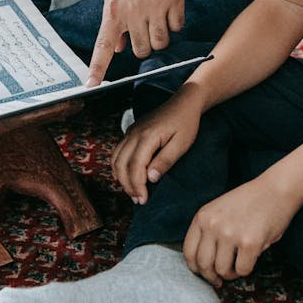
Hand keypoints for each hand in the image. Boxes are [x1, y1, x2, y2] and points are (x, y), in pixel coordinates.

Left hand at [87, 0, 184, 84]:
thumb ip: (113, 18)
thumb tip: (116, 46)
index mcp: (113, 8)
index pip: (103, 44)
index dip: (97, 67)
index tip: (90, 85)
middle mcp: (133, 9)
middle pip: (141, 50)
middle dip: (144, 44)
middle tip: (144, 28)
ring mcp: (155, 5)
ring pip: (161, 42)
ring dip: (160, 36)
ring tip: (157, 18)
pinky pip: (177, 27)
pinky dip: (175, 22)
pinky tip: (169, 6)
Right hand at [111, 83, 203, 202]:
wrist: (184, 102)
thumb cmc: (186, 123)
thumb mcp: (181, 144)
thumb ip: (165, 161)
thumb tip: (150, 179)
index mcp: (147, 136)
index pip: (135, 167)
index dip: (137, 186)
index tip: (143, 200)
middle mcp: (134, 133)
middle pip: (121, 164)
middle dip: (127, 185)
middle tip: (138, 200)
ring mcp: (131, 131)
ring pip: (116, 158)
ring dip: (121, 177)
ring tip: (133, 192)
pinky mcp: (131, 131)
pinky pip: (118, 151)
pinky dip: (119, 166)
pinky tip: (128, 176)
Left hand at [183, 177, 296, 287]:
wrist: (276, 189)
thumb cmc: (250, 201)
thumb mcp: (219, 210)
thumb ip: (209, 231)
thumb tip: (204, 265)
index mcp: (203, 216)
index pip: (189, 252)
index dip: (196, 268)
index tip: (204, 273)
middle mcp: (213, 225)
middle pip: (203, 265)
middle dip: (211, 277)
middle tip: (220, 280)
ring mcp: (230, 234)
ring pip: (222, 270)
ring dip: (231, 273)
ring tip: (238, 265)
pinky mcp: (249, 243)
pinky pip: (242, 270)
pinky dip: (247, 269)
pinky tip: (251, 258)